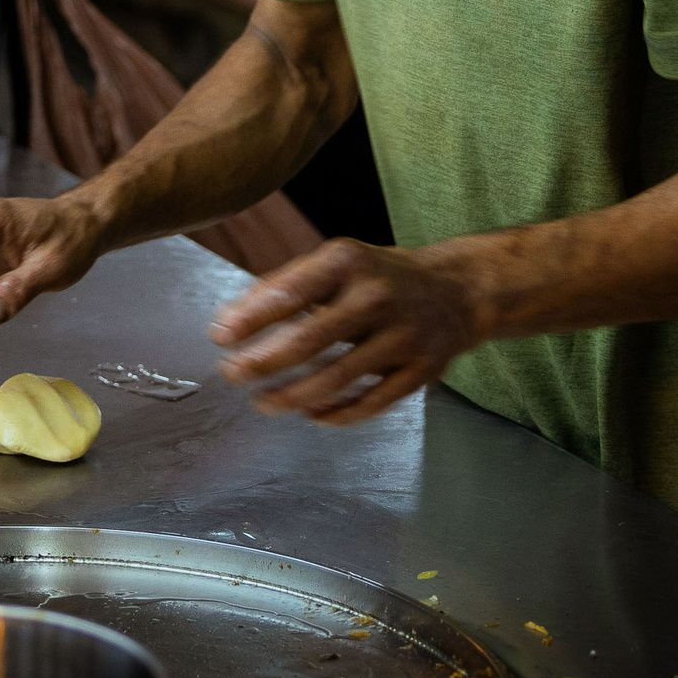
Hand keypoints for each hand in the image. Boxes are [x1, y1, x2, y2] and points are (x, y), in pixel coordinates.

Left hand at [206, 238, 482, 423]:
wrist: (457, 290)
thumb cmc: (379, 277)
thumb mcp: (336, 264)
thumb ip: (284, 286)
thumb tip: (230, 320)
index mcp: (348, 263)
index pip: (290, 292)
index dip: (251, 318)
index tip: (220, 337)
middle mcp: (376, 296)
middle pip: (310, 340)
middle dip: (263, 363)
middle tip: (233, 375)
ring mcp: (402, 336)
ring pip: (337, 378)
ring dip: (292, 396)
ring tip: (263, 402)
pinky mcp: (421, 370)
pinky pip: (371, 403)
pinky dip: (336, 414)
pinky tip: (309, 414)